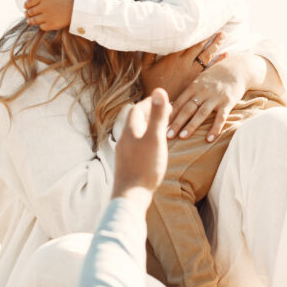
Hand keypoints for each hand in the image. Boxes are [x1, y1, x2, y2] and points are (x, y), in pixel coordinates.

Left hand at [25, 0, 74, 30]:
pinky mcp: (52, 24)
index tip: (26, 6)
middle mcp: (44, 6)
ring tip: (29, 21)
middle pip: (30, 12)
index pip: (29, 2)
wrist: (79, 6)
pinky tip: (42, 24)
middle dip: (27, 13)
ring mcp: (48, 16)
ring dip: (31, 21)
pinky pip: (42, 27)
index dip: (26, 5)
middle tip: (27, 14)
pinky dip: (41, 25)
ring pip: (33, 21)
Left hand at [111, 89, 171, 208]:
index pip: (137, 109)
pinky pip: (136, 146)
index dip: (149, 102)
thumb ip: (158, 115)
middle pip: (134, 121)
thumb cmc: (144, 167)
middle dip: (148, 114)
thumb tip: (159, 90)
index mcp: (130, 131)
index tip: (160, 99)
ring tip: (159, 129)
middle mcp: (124, 140)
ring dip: (146, 128)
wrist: (130, 196)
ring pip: (135, 134)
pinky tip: (151, 150)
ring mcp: (124, 153)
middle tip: (162, 112)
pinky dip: (145, 141)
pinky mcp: (127, 165)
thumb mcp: (155, 138)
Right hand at [140, 33, 226, 100]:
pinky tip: (226, 55)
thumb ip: (149, 53)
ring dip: (216, 45)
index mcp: (173, 58)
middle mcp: (185, 63)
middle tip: (220, 29)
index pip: (187, 42)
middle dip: (210, 37)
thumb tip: (152, 40)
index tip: (204, 25)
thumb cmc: (151, 85)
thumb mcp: (146, 68)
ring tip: (223, 36)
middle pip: (200, 47)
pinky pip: (210, 68)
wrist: (159, 104)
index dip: (196, 33)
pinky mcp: (196, 80)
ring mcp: (192, 72)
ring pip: (207, 56)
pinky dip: (218, 61)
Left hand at [167, 52, 252, 141]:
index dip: (169, 114)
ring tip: (183, 137)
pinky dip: (215, 128)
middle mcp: (203, 91)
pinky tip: (209, 139)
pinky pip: (221, 117)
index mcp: (193, 87)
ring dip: (191, 126)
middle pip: (187, 109)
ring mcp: (215, 97)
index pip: (178, 102)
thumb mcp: (200, 81)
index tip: (160, 124)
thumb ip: (189, 94)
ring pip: (201, 113)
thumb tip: (172, 107)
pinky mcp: (228, 102)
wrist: (237, 68)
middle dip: (176, 122)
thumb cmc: (215, 77)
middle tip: (167, 134)